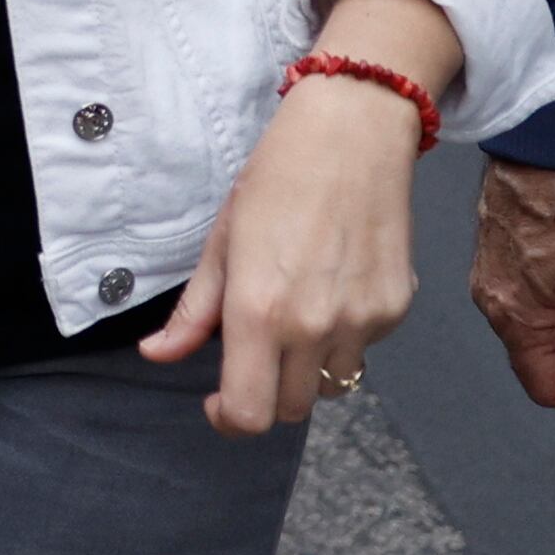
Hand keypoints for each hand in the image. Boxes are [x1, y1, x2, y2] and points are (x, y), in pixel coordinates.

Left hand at [140, 0, 458, 432]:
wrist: (351, 134)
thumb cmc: (275, 178)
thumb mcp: (221, 241)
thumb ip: (193, 311)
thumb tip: (157, 354)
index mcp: (261, 311)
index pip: (251, 413)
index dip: (230, 419)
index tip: (217, 403)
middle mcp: (316, 327)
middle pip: (290, 408)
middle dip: (265, 391)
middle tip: (250, 353)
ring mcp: (364, 322)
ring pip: (330, 383)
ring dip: (305, 366)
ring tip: (292, 307)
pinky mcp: (396, 309)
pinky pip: (362, 349)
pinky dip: (341, 336)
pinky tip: (328, 285)